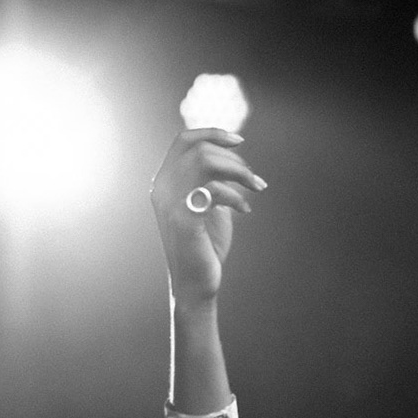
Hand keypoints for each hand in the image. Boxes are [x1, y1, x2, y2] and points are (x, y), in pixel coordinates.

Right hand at [149, 128, 266, 305]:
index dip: (212, 133)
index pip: (183, 140)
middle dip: (234, 158)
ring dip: (239, 171)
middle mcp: (162, 187)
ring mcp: (169, 202)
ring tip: (256, 188)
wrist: (197, 284)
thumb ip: (213, 180)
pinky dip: (235, 196)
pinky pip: (213, 189)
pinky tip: (245, 210)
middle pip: (198, 148)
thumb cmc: (205, 245)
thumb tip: (232, 157)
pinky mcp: (184, 218)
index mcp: (165, 181)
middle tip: (254, 179)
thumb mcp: (208, 204)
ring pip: (205, 161)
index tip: (239, 141)